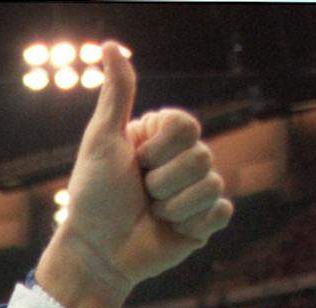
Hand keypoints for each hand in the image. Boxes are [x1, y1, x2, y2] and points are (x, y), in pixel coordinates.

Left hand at [36, 43, 233, 307]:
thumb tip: (110, 45)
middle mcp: (183, 161)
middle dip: (162, 182)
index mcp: (162, 138)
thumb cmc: (93, 198)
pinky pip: (221, 212)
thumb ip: (116, 94)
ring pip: (211, 185)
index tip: (134, 163)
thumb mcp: (101, 141)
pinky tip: (171, 229)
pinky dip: (194, 224)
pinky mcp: (205, 222)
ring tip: (151, 214)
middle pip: (201, 156)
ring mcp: (196, 191)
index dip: (158, 150)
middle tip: (140, 195)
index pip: (187, 126)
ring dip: (172, 206)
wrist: (97, 253)